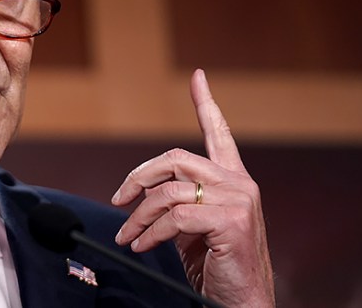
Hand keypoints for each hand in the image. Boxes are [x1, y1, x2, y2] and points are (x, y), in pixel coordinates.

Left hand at [110, 69, 274, 306]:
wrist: (243, 302)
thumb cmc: (218, 266)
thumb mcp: (193, 227)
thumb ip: (177, 201)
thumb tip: (141, 192)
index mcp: (233, 179)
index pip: (219, 132)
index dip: (205, 103)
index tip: (197, 77)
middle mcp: (239, 183)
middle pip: (174, 158)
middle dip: (137, 177)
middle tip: (118, 200)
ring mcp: (238, 199)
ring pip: (168, 190)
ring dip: (138, 216)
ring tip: (128, 236)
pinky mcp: (230, 220)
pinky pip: (174, 217)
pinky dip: (151, 233)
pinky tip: (144, 246)